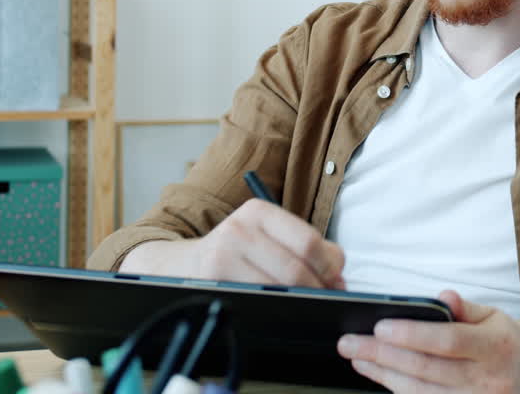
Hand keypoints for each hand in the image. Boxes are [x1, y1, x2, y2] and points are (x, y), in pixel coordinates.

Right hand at [121, 199, 345, 288]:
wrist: (181, 266)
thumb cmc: (236, 253)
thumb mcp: (267, 237)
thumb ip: (307, 248)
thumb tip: (339, 275)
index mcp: (259, 211)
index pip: (309, 241)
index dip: (329, 267)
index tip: (336, 280)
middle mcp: (240, 227)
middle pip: (296, 267)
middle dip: (319, 288)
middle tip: (325, 298)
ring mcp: (224, 253)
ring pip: (280, 287)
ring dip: (301, 301)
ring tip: (306, 304)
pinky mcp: (214, 279)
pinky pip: (259, 299)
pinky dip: (277, 308)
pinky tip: (280, 309)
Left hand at [337, 290, 519, 392]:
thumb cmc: (508, 341)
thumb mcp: (492, 316)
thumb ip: (464, 308)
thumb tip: (442, 296)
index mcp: (496, 347)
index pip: (448, 340)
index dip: (412, 335)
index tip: (380, 327)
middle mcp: (487, 380)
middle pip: (426, 370)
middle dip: (382, 356)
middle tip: (351, 344)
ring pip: (421, 393)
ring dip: (384, 377)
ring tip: (358, 360)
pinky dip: (401, 392)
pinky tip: (381, 378)